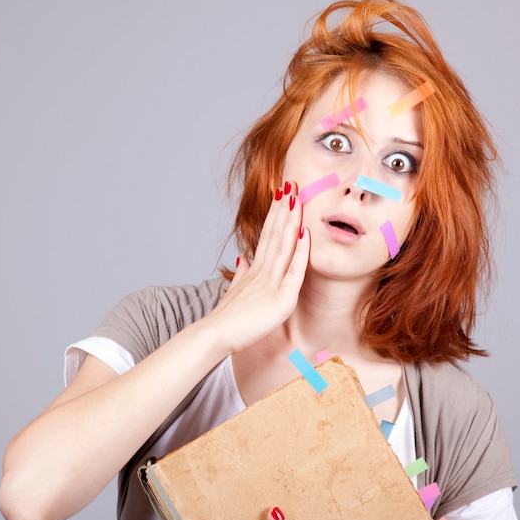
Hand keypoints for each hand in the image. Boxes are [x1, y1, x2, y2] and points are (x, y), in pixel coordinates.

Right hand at [205, 182, 309, 353]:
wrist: (214, 337)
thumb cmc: (226, 320)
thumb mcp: (235, 292)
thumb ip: (241, 275)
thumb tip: (242, 259)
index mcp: (255, 270)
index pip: (267, 236)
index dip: (275, 214)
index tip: (281, 194)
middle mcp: (262, 271)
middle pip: (275, 234)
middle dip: (284, 208)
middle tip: (291, 183)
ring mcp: (271, 283)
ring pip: (283, 245)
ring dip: (290, 220)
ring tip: (296, 196)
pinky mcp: (281, 299)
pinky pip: (294, 272)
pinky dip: (300, 252)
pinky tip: (305, 233)